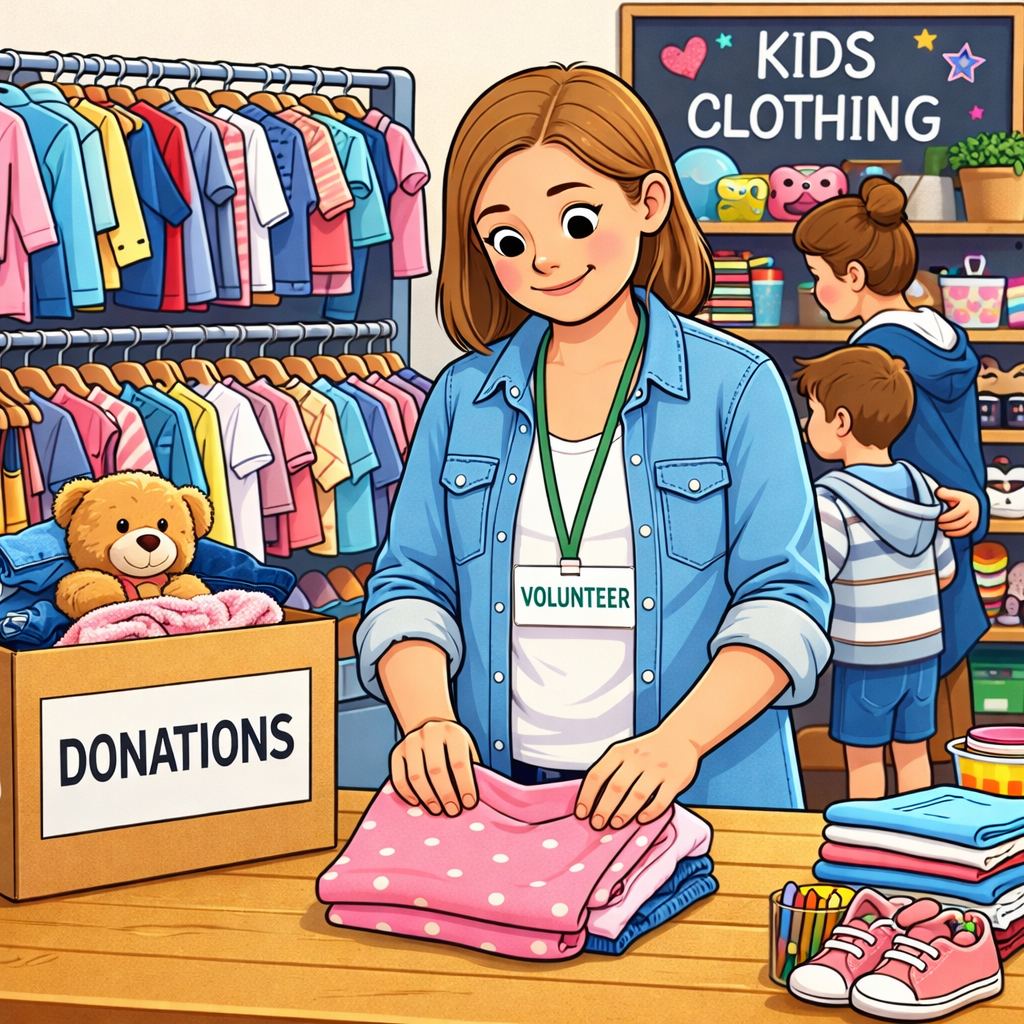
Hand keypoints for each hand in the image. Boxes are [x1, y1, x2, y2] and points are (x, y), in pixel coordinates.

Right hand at [390, 719, 479, 816]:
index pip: (458, 762)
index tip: (469, 803)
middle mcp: (430, 733)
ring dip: (427, 797)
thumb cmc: (453, 746)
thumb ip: (471, 769)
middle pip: (436, 770)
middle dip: (446, 794)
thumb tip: (472, 799)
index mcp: (453, 733)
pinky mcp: (397, 751)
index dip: (464, 785)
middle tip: (453, 810)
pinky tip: (417, 803)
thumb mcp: (468, 749)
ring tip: (437, 810)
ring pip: (416, 776)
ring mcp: (411, 741)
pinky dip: (407, 794)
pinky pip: (398, 777)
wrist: (432, 727)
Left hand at [575, 726, 700, 830]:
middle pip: (616, 787)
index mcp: (620, 752)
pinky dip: (650, 812)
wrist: (679, 737)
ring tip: (616, 823)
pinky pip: (661, 800)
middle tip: (597, 823)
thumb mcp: (624, 752)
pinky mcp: (675, 779)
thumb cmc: (646, 751)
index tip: (581, 812)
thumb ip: (610, 771)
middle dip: (604, 808)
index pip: (597, 774)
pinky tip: (641, 819)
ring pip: (637, 795)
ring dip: (624, 812)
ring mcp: (657, 769)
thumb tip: (592, 801)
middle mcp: (638, 759)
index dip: (587, 795)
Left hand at [936, 487, 980, 537]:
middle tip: (937, 523)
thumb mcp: (955, 493)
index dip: (945, 518)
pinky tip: (947, 532)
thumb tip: (937, 492)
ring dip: (949, 529)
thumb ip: (946, 493)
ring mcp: (974, 520)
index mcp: (967, 503)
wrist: (974, 502)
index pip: (955, 514)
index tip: (937, 518)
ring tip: (941, 527)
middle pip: (957, 523)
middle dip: (945, 525)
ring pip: (960, 529)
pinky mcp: (974, 526)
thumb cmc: (961, 498)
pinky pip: (964, 533)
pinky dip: (954, 534)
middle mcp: (973, 513)